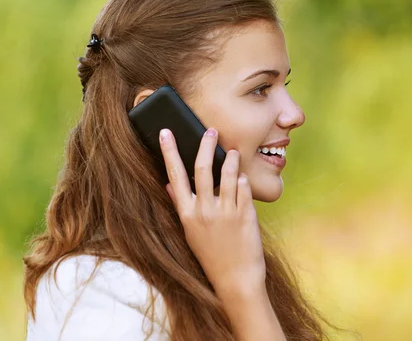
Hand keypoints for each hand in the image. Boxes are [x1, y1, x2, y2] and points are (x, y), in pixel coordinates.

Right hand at [159, 127, 265, 298]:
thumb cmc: (212, 256)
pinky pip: (244, 187)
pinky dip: (242, 180)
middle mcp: (204, 210)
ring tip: (232, 152)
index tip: (166, 132)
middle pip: (202, 168)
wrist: (236, 280)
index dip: (169, 151)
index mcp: (187, 214)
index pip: (175, 175)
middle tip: (210, 131)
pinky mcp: (245, 214)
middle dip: (205, 144)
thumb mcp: (190, 232)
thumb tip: (168, 184)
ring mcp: (226, 212)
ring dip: (230, 159)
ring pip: (228, 173)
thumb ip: (181, 205)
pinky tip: (242, 179)